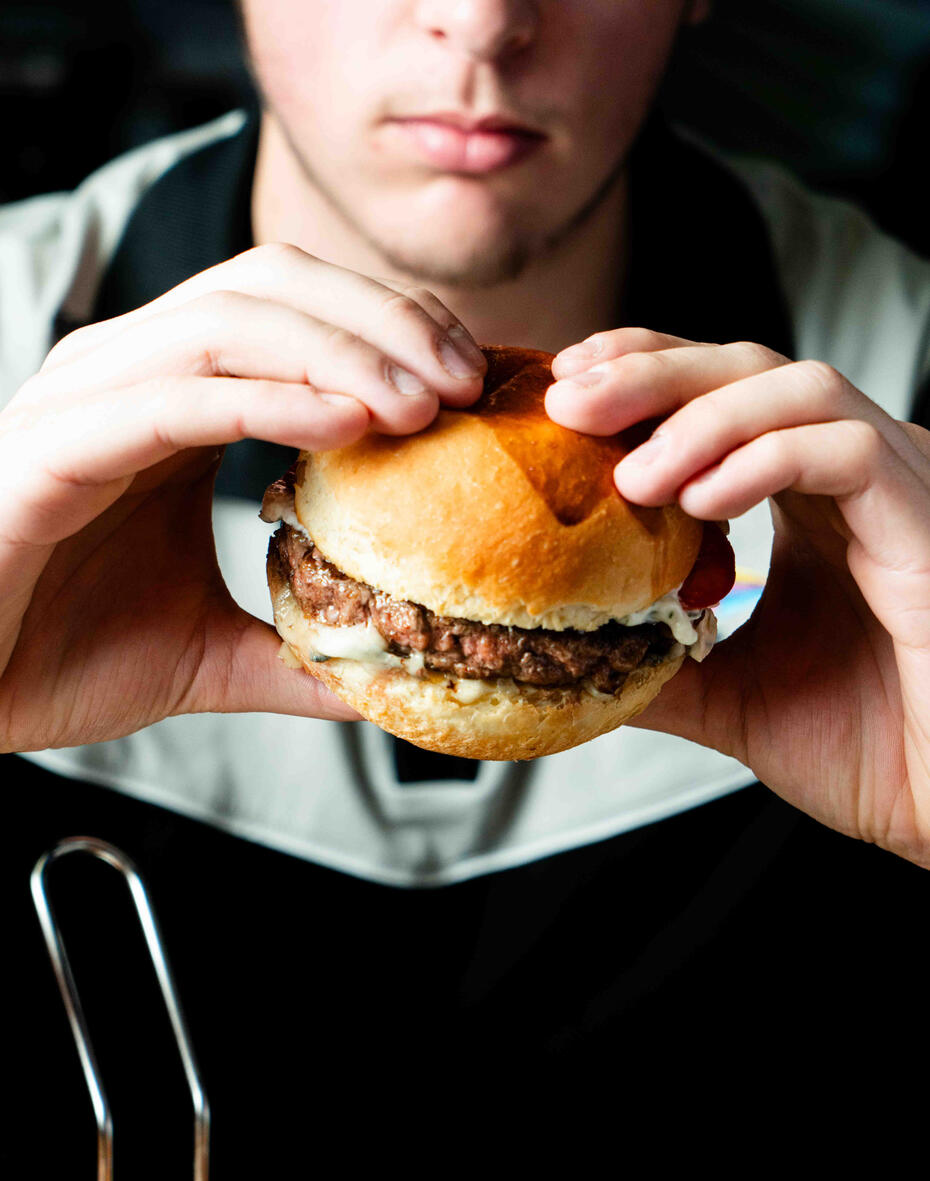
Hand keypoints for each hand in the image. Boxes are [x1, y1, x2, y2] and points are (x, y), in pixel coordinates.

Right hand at [0, 243, 485, 752]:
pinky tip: (350, 423)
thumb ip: (299, 649)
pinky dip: (272, 399)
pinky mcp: (53, 445)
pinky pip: (178, 398)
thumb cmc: (61, 655)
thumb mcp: (213, 652)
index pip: (294, 311)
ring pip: (229, 321)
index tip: (475, 382)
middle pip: (272, 284)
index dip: (391, 326)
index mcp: (169, 397)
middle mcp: (126, 374)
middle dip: (385, 318)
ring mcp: (85, 399)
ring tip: (428, 399)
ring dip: (344, 348)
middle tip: (470, 380)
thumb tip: (398, 673)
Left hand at [547, 328, 929, 867]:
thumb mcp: (727, 694)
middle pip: (747, 368)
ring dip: (701, 418)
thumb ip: (653, 659)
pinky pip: (846, 451)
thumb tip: (563, 649)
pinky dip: (765, 461)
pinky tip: (701, 501)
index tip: (564, 394)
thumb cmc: (869, 749)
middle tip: (570, 401)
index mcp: (806, 499)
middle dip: (650, 372)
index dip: (640, 375)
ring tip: (633, 476)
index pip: (718, 394)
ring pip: (799, 388)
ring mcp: (896, 487)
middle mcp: (852, 476)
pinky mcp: (926, 519)